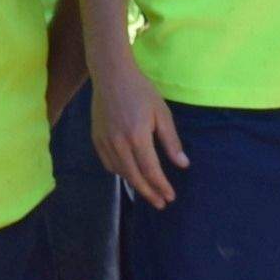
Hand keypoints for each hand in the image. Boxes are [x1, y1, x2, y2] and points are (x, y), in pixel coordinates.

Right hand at [92, 59, 189, 207]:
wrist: (111, 75)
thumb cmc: (141, 91)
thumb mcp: (162, 113)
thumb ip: (171, 141)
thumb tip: (183, 164)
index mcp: (137, 137)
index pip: (151, 171)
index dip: (161, 186)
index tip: (170, 197)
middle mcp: (119, 143)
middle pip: (134, 177)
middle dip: (149, 193)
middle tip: (160, 203)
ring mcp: (105, 142)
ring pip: (121, 172)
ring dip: (135, 184)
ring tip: (148, 190)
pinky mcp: (96, 139)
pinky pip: (108, 164)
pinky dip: (120, 172)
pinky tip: (130, 173)